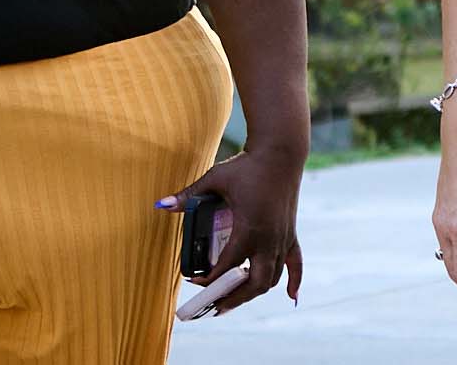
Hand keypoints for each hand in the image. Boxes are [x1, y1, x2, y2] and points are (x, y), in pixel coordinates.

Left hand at [156, 145, 303, 312]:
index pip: (226, 267)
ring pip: (271, 279)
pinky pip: (296, 264)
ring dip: (253, 293)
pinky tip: (291, 298)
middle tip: (213, 305)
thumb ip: (188, 195)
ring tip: (235, 299)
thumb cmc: (247, 165)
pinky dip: (294, 282)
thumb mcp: (215, 179)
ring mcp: (282, 238)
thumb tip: (161, 205)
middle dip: (232, 298)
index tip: (194, 281)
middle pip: (252, 284)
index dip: (209, 280)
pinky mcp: (291, 234)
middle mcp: (268, 239)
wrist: (280, 151)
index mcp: (248, 230)